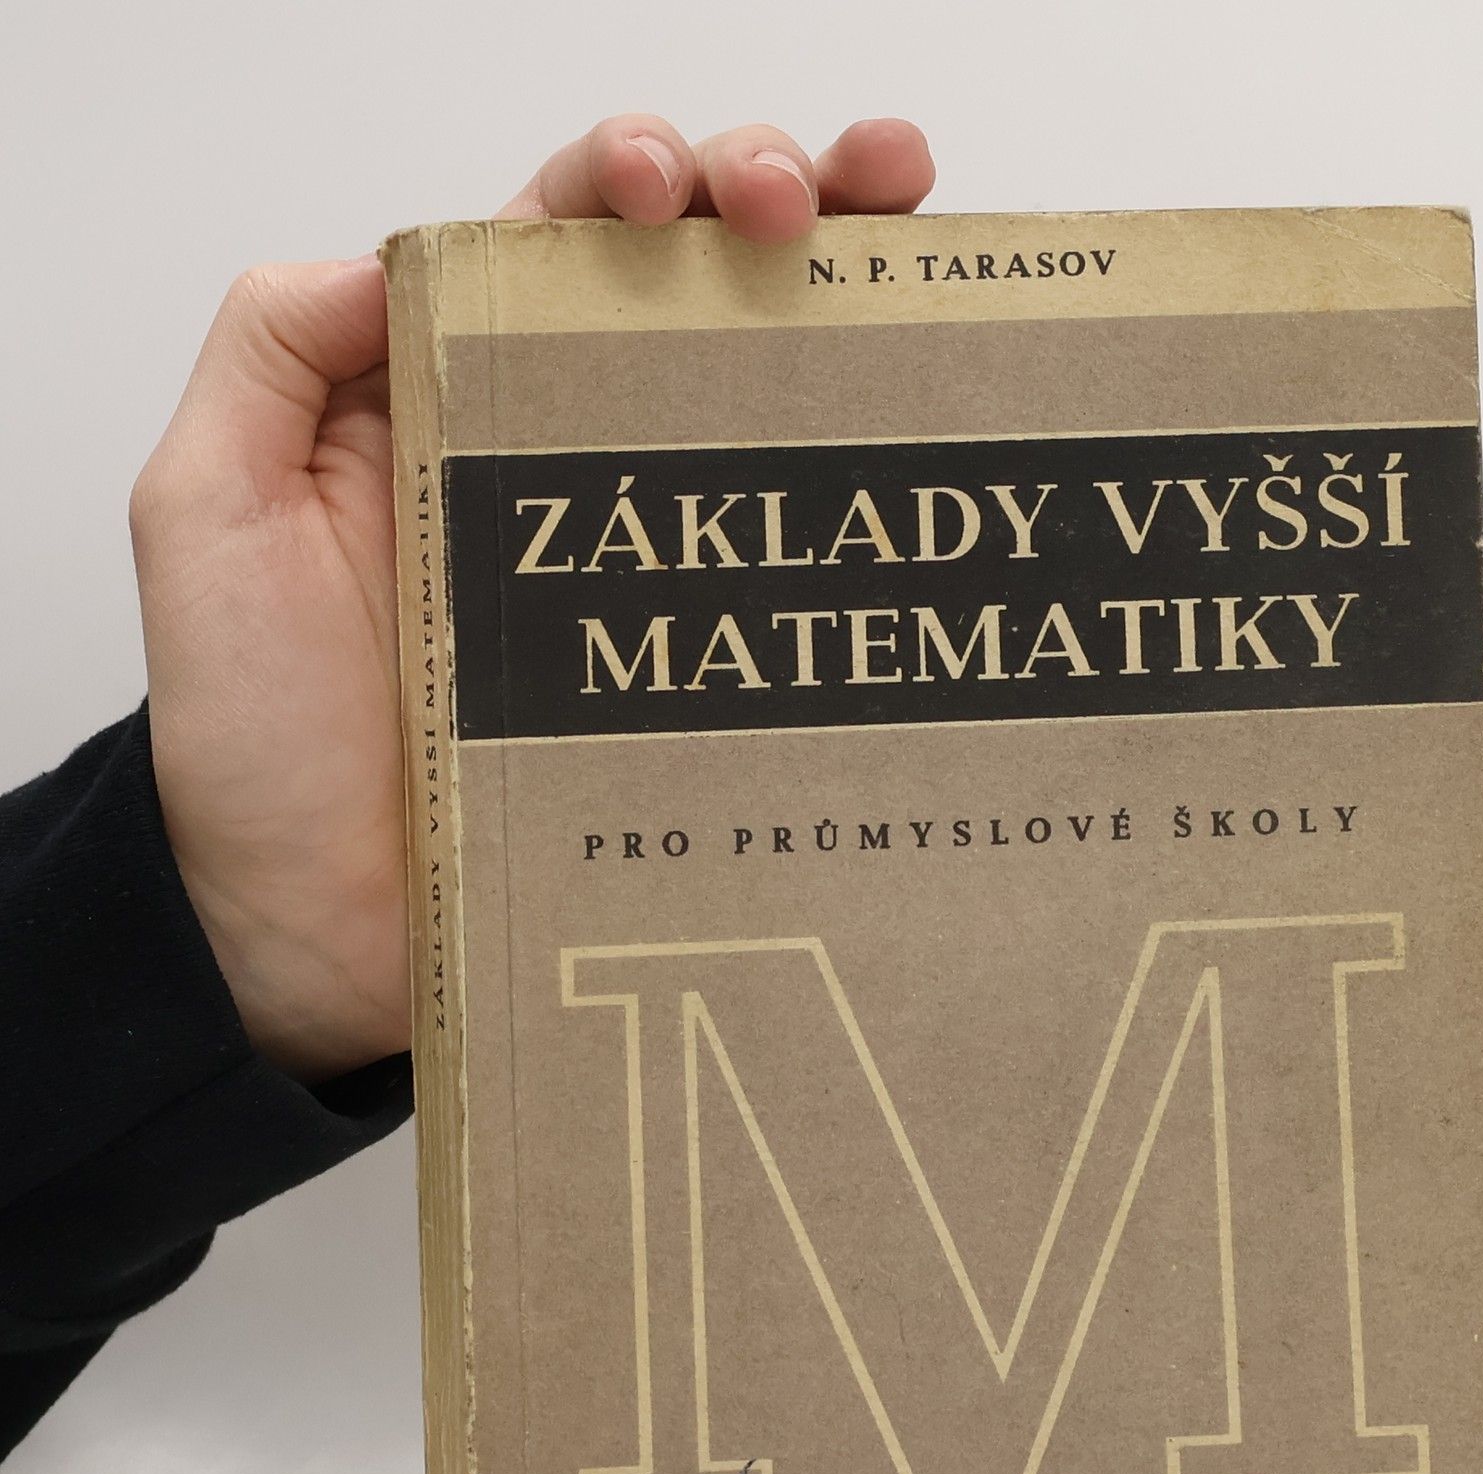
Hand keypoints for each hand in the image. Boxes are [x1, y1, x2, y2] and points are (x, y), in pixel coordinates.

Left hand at [132, 116, 934, 1083]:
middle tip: (818, 201)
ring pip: (762, 403)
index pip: (559, 241)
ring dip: (846, 302)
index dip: (631, 175)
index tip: (676, 186)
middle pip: (688, 293)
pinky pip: (788, 572)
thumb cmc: (252, 743)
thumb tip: (387, 252)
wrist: (313, 931)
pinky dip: (862, 501)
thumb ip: (267, 355)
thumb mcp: (205, 517)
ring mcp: (645, 568)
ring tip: (911, 244)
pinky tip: (920, 446)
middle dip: (770, 198)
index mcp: (451, 400)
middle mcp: (562, 465)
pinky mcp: (695, 669)